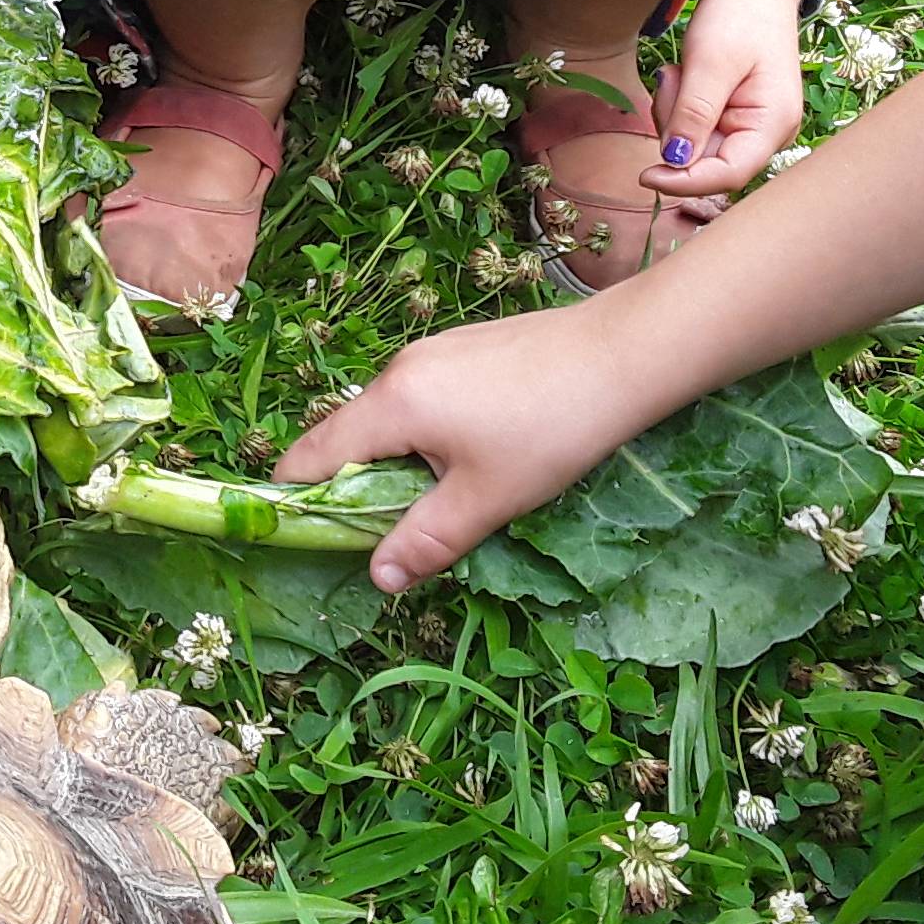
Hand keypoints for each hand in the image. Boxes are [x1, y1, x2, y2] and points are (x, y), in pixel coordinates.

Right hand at [272, 303, 661, 591]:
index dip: (300, 500)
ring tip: (446, 497)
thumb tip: (379, 577)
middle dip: (355, 486)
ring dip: (398, 460)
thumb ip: (426, 539)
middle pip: (347, 434)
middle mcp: (401, 368)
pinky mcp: (466, 346)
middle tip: (391, 531)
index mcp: (393, 405)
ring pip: (389, 416)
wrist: (624, 355)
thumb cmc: (552, 430)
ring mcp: (434, 350)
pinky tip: (478, 453)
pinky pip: (422, 396)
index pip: (311, 455)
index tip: (310, 538)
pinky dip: (427, 433)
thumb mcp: (488, 499)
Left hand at [647, 0, 808, 206]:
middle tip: (671, 79)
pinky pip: (694, 129)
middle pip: (707, 162)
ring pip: (694, 147)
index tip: (644, 175)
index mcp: (773, 124)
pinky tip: (684, 75)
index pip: (728, 175)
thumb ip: (694, 113)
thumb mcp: (711, 62)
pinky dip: (678, 106)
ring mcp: (749, 126)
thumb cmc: (739, 16)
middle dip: (676, 128)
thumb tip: (675, 161)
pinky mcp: (731, 117)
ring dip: (674, 113)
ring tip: (680, 72)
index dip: (685, 182)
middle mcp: (767, 134)